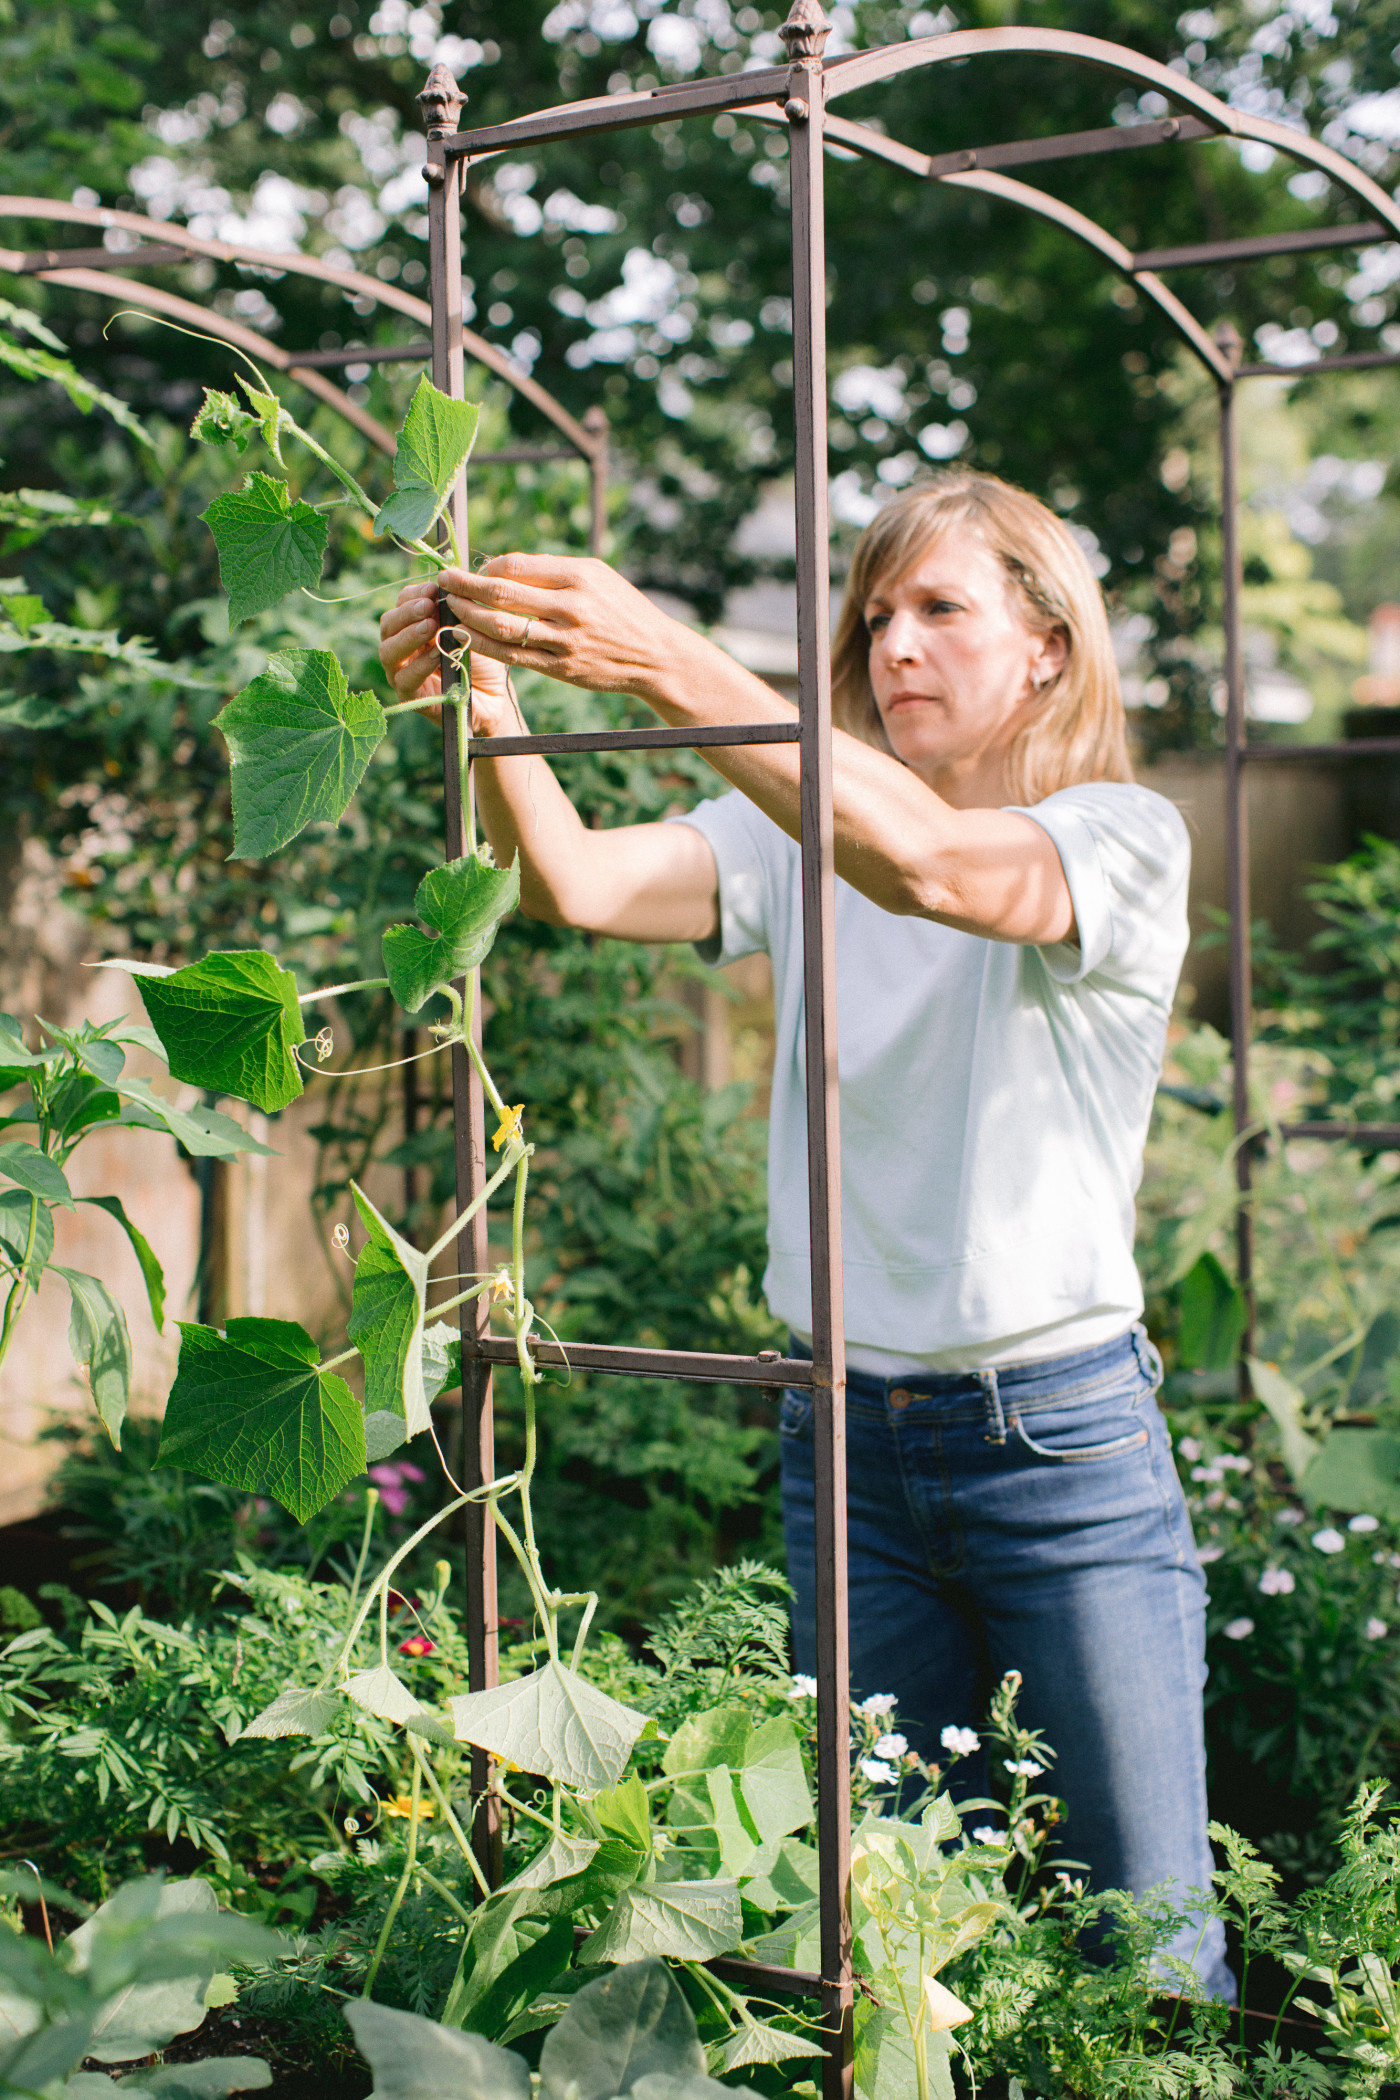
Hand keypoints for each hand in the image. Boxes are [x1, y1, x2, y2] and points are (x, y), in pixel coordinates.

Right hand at [378, 579, 516, 734]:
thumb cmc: (479, 657)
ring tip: (429, 627)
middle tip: (428, 606)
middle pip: (388, 624)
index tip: (433, 589)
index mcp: (412, 625)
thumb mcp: (468, 627)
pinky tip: (436, 655)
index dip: (414, 594)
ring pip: (389, 651)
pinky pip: (405, 678)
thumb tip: (446, 583)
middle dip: (407, 612)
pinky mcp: (409, 696)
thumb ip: (454, 608)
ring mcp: (401, 672)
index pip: (402, 604)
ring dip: (409, 636)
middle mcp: (402, 647)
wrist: (492, 696)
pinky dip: (420, 665)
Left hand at [437, 552, 701, 699]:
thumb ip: (552, 570)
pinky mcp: (561, 668)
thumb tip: (501, 568)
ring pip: (500, 627)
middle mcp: (570, 607)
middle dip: (464, 587)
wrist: (655, 656)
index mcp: (578, 577)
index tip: (471, 569)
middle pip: (501, 593)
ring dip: (467, 616)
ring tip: (449, 608)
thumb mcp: (597, 575)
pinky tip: (465, 637)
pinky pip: (512, 656)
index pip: (515, 566)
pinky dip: (483, 646)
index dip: (486, 567)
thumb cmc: (622, 609)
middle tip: (442, 582)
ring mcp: (564, 640)